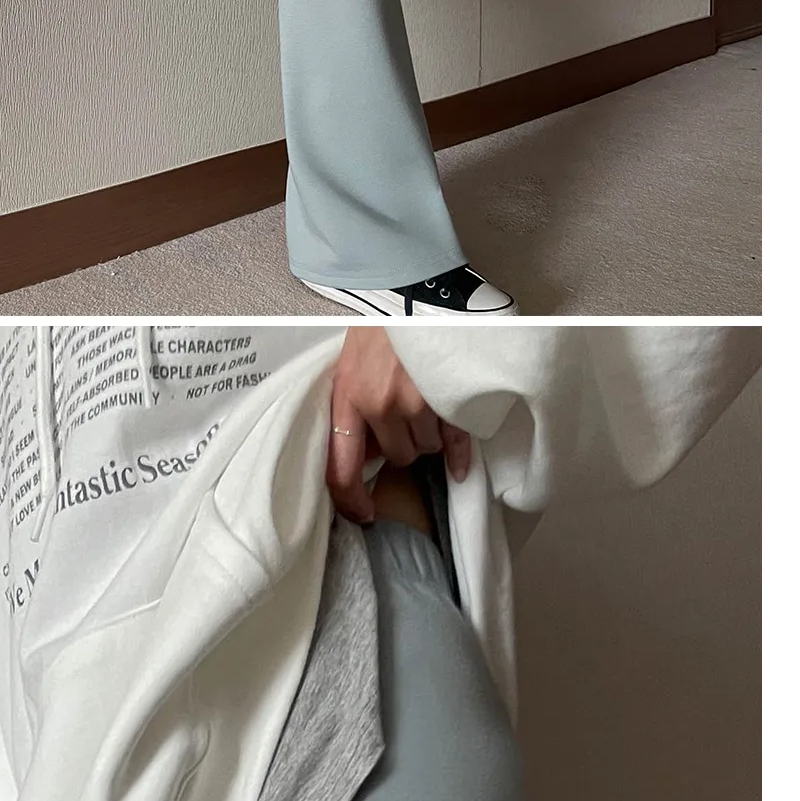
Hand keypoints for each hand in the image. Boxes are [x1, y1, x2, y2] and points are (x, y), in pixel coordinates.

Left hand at [327, 330, 471, 524]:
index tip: (363, 513)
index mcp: (347, 395)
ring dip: (430, 434)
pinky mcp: (447, 396)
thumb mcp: (353, 360)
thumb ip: (353, 404)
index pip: (340, 467)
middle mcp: (379, 403)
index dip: (351, 500)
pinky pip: (455, 442)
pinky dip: (459, 454)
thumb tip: (365, 451)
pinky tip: (459, 464)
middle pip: (397, 457)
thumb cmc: (384, 323)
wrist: (417, 287)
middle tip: (408, 417)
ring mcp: (415, 401)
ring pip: (427, 448)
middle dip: (404, 444)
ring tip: (428, 401)